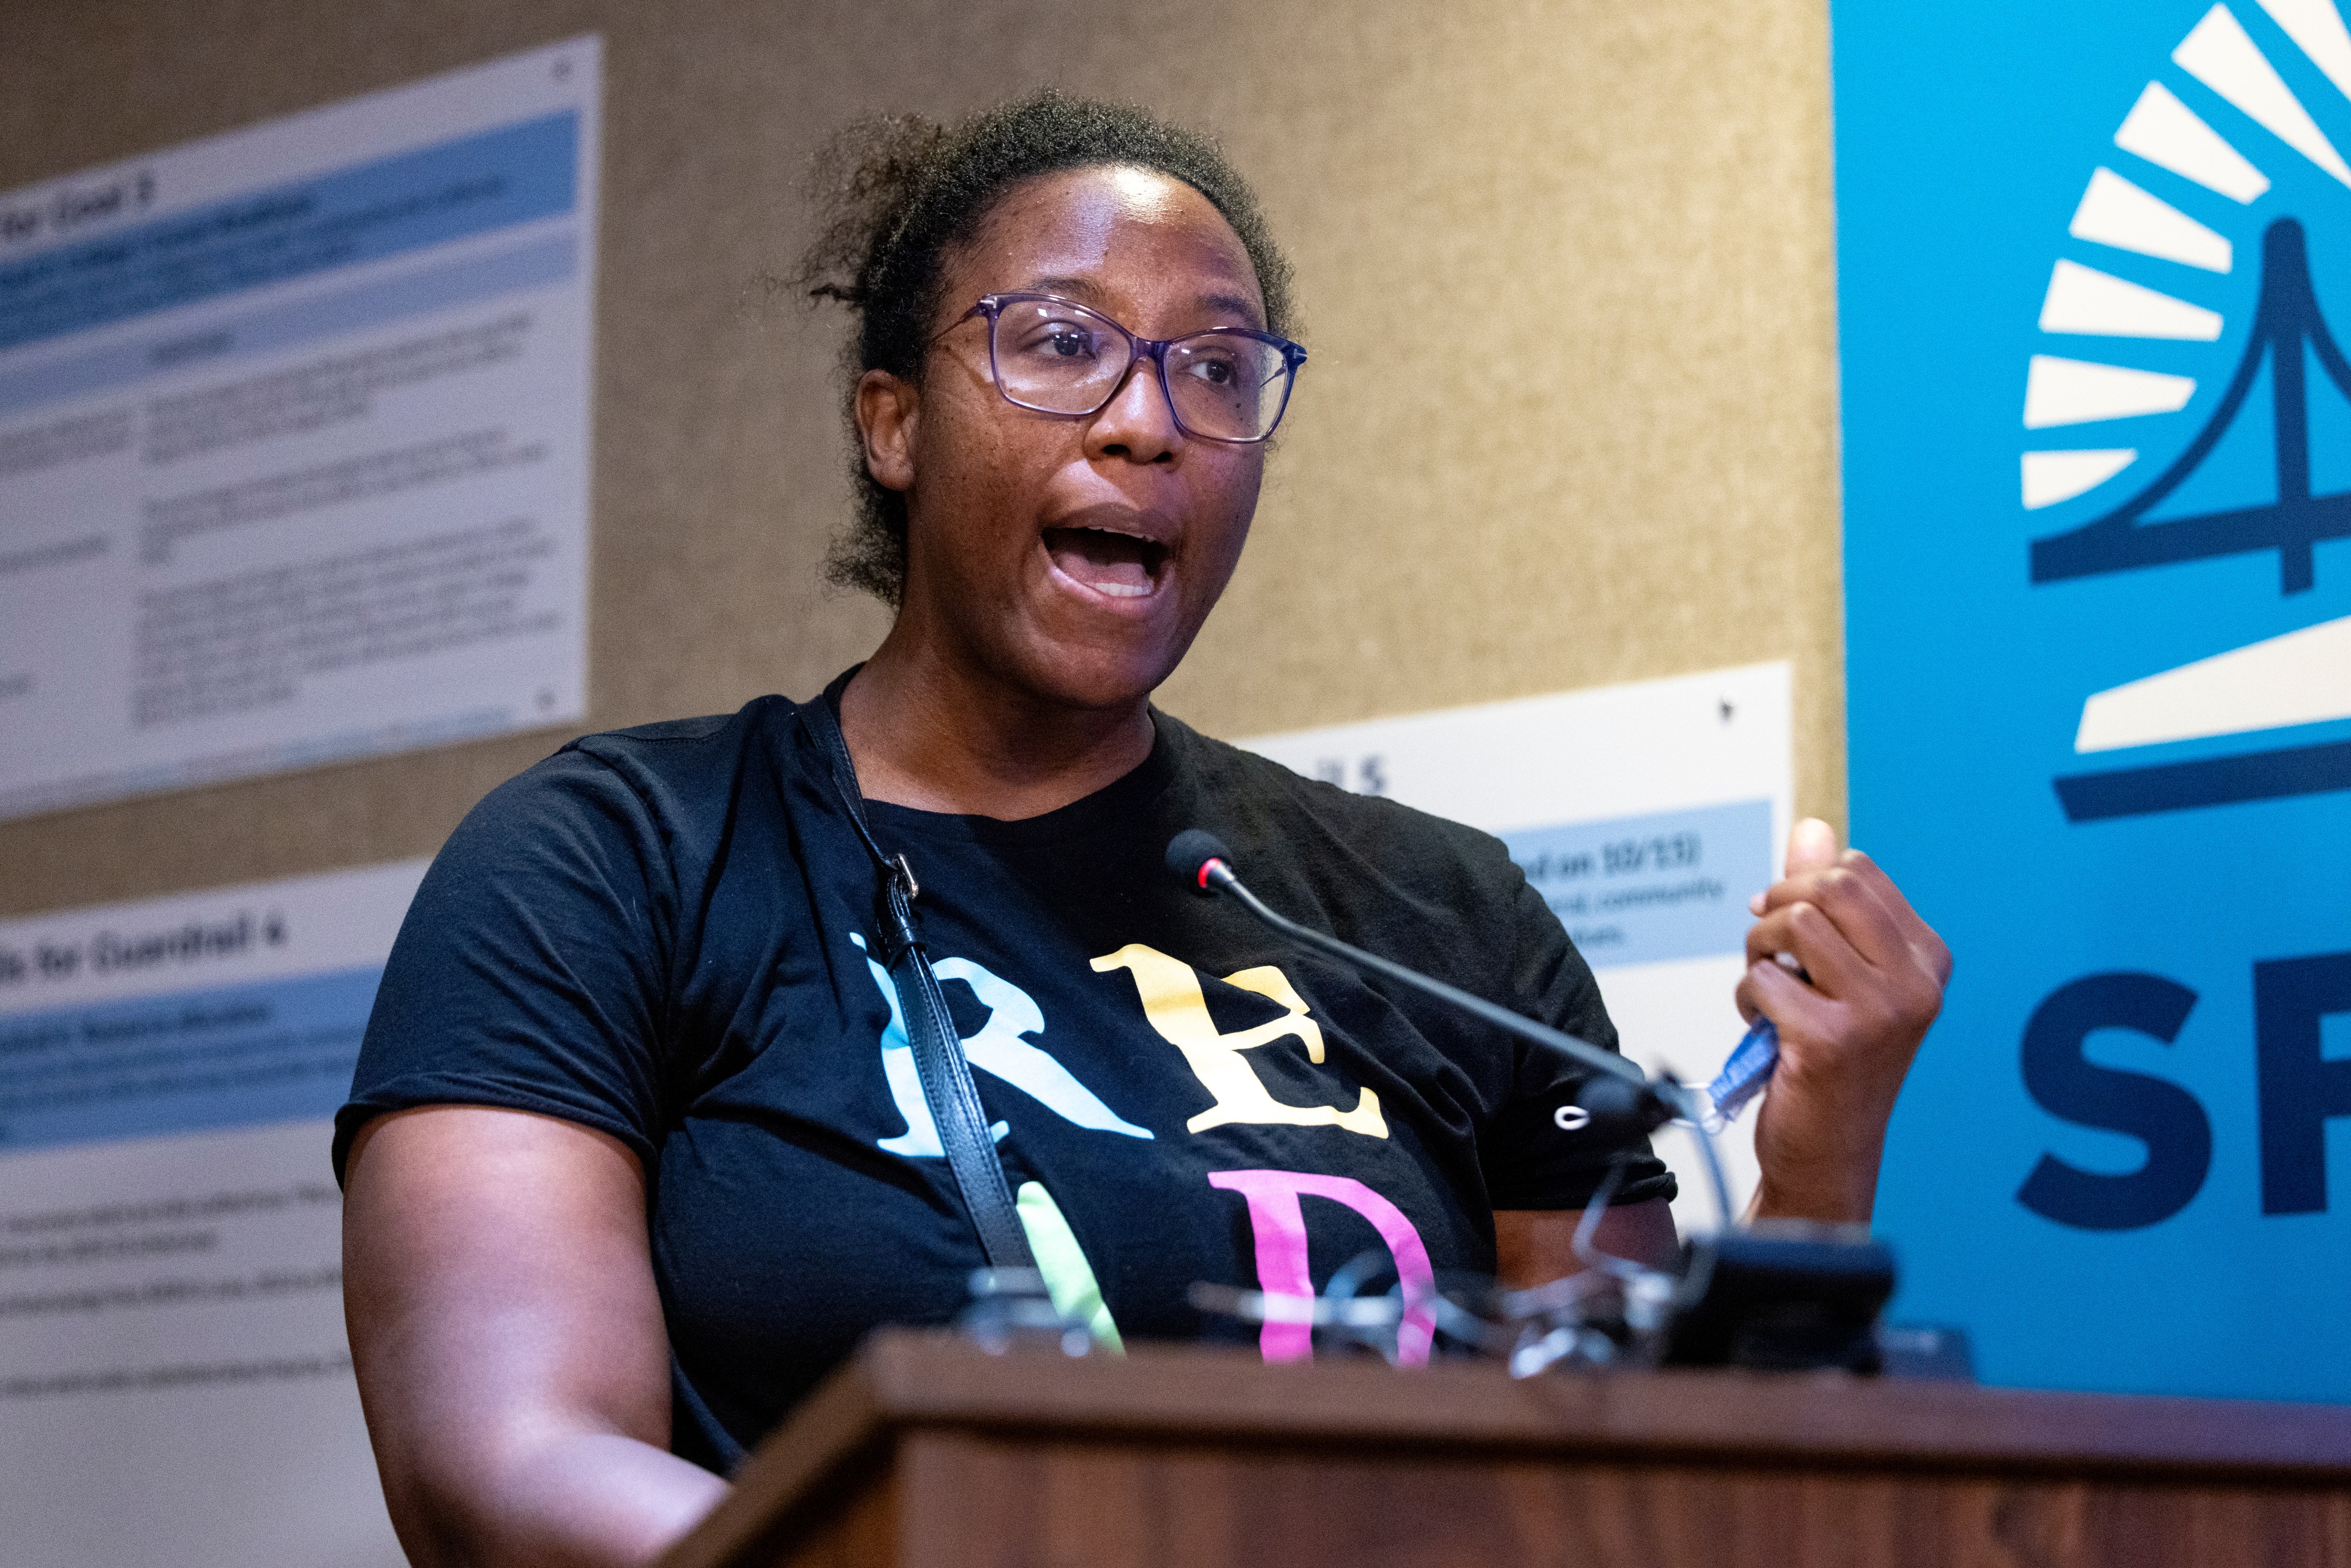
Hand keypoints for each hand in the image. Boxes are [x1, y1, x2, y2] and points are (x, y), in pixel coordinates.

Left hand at [1736, 818, 1950, 1223]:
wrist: (1829, 1152)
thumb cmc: (1833, 1060)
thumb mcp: (1839, 972)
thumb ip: (1827, 899)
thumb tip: (1811, 827)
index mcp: (1927, 959)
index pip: (1856, 870)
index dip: (1802, 886)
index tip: (1785, 920)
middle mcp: (1915, 983)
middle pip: (1828, 886)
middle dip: (1777, 907)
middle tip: (1766, 948)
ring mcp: (1879, 1012)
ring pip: (1790, 925)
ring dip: (1757, 955)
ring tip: (1768, 992)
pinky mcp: (1830, 1040)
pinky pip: (1761, 979)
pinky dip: (1748, 1000)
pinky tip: (1767, 1032)